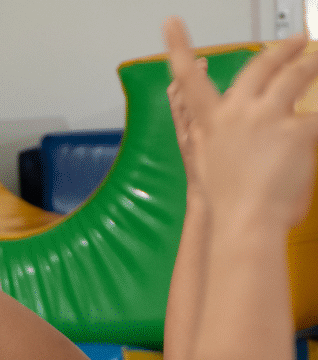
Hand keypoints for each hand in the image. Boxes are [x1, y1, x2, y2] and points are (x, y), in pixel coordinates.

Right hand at [164, 17, 317, 228]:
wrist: (244, 224)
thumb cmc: (225, 204)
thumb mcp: (204, 167)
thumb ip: (203, 139)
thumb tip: (198, 128)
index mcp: (211, 123)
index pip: (188, 81)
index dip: (177, 49)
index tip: (170, 22)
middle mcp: (238, 114)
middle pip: (262, 67)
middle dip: (282, 50)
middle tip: (298, 41)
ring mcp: (269, 120)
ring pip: (297, 77)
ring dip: (312, 63)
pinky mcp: (298, 132)